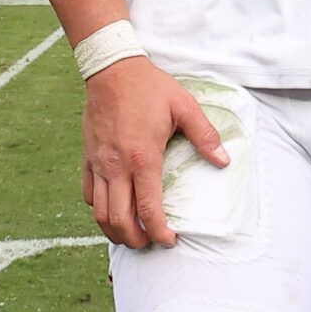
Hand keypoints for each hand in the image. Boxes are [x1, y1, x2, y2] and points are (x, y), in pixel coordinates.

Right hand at [81, 58, 227, 248]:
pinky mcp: (87, 157)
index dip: (159, 233)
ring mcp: (98, 164)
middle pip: (120, 220)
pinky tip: (112, 208)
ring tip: (131, 234)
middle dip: (136, 240)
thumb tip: (224, 161)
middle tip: (150, 242)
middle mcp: (117, 167)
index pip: (148, 210)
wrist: (111, 68)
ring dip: (115, 230)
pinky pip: (88, 193)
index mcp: (143, 158)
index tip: (170, 240)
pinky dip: (99, 209)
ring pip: (100, 213)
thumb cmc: (149, 87)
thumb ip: (205, 135)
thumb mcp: (184, 106)